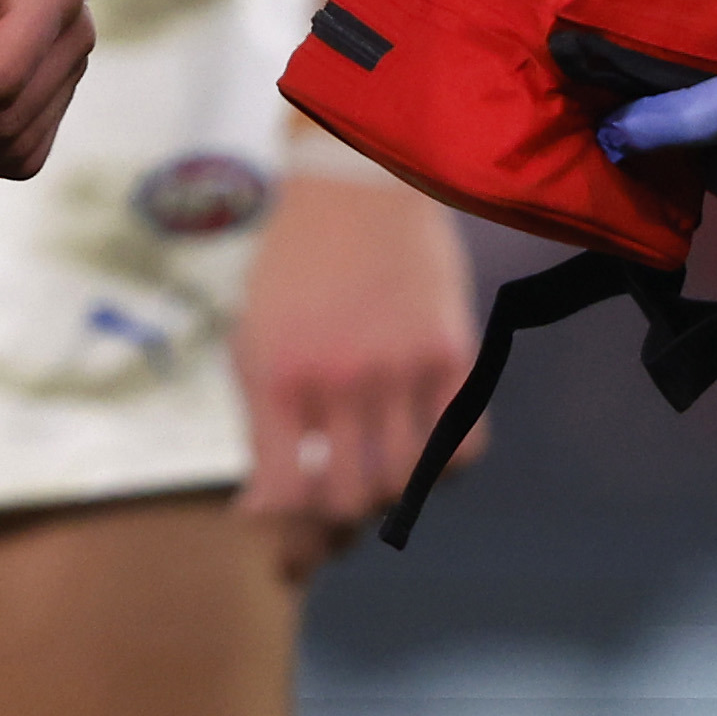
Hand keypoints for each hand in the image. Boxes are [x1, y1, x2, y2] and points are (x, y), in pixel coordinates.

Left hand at [230, 166, 478, 579]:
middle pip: (349, 500)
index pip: (285, 495)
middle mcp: (337, 375)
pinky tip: (424, 446)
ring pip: (405, 483)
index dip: (287, 529)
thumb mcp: (252, 342)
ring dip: (391, 492)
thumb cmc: (292, 273)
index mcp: (275, 374)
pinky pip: (463, 449)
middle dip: (340, 518)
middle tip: (338, 499)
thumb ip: (260, 431)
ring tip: (378, 468)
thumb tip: (260, 520)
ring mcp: (400, 365)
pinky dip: (445, 467)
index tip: (290, 526)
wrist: (355, 186)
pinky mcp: (452, 352)